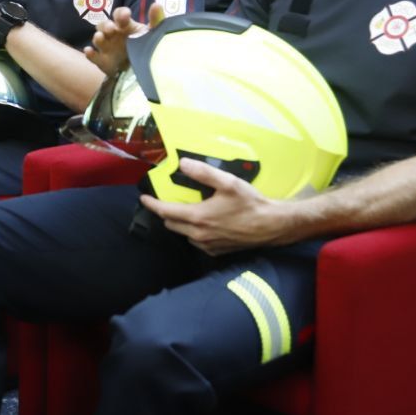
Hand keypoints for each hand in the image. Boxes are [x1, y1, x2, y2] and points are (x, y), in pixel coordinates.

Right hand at [83, 4, 163, 76]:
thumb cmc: (146, 47)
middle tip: (112, 28)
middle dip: (106, 25)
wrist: (142, 70)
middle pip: (104, 24)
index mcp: (125, 25)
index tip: (126, 15)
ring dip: (97, 37)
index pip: (119, 14)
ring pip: (97, 39)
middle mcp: (113, 34)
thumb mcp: (153, 33)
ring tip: (100, 37)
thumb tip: (156, 5)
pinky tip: (88, 51)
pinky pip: (93, 56)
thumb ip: (156, 20)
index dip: (120, 13)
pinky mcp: (102, 61)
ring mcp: (106, 47)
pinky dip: (90, 54)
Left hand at [140, 158, 285, 255]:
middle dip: (165, 212)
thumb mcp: (227, 182)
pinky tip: (204, 222)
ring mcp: (207, 245)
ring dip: (180, 222)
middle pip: (171, 224)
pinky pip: (196, 241)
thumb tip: (183, 164)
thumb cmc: (251, 204)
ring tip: (187, 209)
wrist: (271, 226)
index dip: (152, 204)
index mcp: (198, 217)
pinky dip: (194, 231)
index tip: (144, 198)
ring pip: (183, 234)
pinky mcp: (216, 251)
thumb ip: (203, 172)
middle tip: (167, 200)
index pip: (165, 212)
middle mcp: (199, 234)